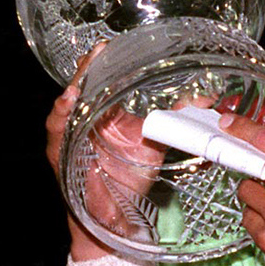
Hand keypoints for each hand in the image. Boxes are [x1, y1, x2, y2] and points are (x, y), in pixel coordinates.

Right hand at [45, 42, 167, 254]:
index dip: (103, 64)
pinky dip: (61, 118)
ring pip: (66, 109)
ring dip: (71, 92)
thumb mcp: (155, 145)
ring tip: (79, 80)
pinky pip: (58, 134)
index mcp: (105, 115)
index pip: (101, 83)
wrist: (116, 220)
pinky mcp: (63, 157)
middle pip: (81, 89)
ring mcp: (71, 138)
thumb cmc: (131, 181)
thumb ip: (175, 121)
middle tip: (99, 51)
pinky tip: (68, 104)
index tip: (110, 46)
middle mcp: (86, 122)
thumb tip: (206, 100)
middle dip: (87, 69)